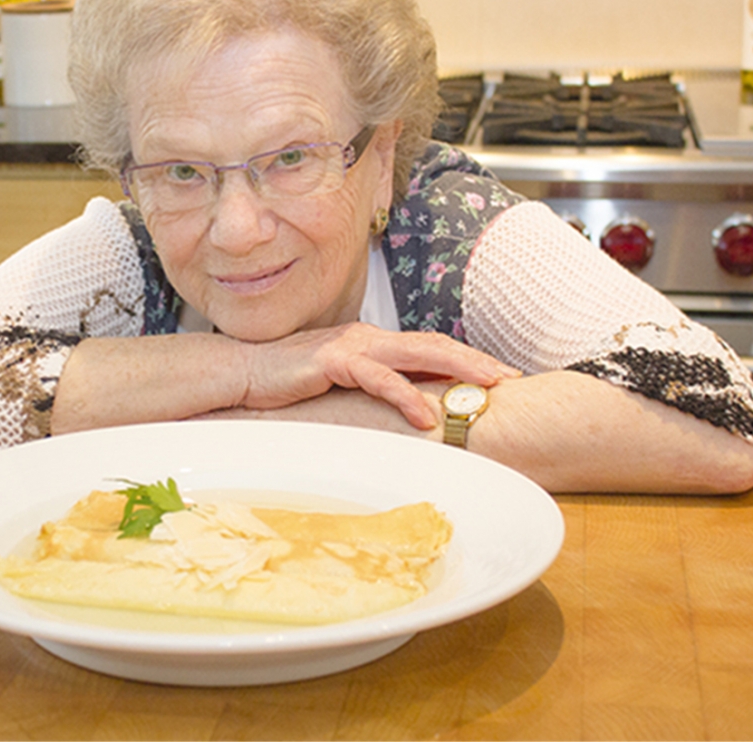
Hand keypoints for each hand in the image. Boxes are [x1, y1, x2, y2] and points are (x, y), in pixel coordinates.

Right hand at [240, 322, 519, 429]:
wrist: (242, 371)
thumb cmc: (288, 382)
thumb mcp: (337, 383)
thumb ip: (367, 387)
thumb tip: (397, 408)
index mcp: (373, 342)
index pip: (429, 347)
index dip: (466, 360)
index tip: (499, 377)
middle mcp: (368, 338)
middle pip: (434, 345)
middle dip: (475, 361)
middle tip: (510, 378)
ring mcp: (352, 346)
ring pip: (416, 354)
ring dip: (456, 370)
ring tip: (486, 389)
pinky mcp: (333, 361)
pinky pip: (378, 377)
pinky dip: (406, 395)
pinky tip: (426, 415)